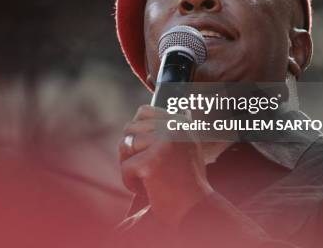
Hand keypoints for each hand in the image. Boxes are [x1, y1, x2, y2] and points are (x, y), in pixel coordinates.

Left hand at [119, 105, 214, 226]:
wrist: (197, 211)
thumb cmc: (188, 184)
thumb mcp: (185, 148)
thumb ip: (169, 131)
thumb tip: (151, 118)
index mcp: (181, 122)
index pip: (144, 111)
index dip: (138, 131)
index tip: (146, 151)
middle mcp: (174, 127)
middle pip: (130, 128)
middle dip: (131, 150)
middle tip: (146, 170)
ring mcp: (163, 143)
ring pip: (125, 145)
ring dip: (130, 166)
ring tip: (148, 180)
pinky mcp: (151, 162)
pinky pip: (125, 167)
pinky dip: (130, 182)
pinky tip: (147, 191)